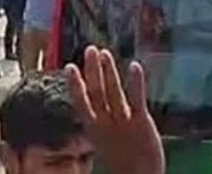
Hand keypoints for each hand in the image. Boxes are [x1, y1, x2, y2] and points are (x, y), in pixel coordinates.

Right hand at [66, 45, 164, 173]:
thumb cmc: (124, 164)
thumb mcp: (106, 144)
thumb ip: (102, 127)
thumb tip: (95, 114)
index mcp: (95, 130)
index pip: (81, 103)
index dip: (75, 84)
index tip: (70, 66)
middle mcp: (106, 124)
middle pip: (96, 92)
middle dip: (92, 70)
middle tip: (90, 49)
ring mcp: (123, 122)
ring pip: (113, 92)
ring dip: (108, 71)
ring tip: (104, 52)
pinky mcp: (141, 123)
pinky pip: (137, 99)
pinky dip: (135, 82)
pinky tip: (134, 65)